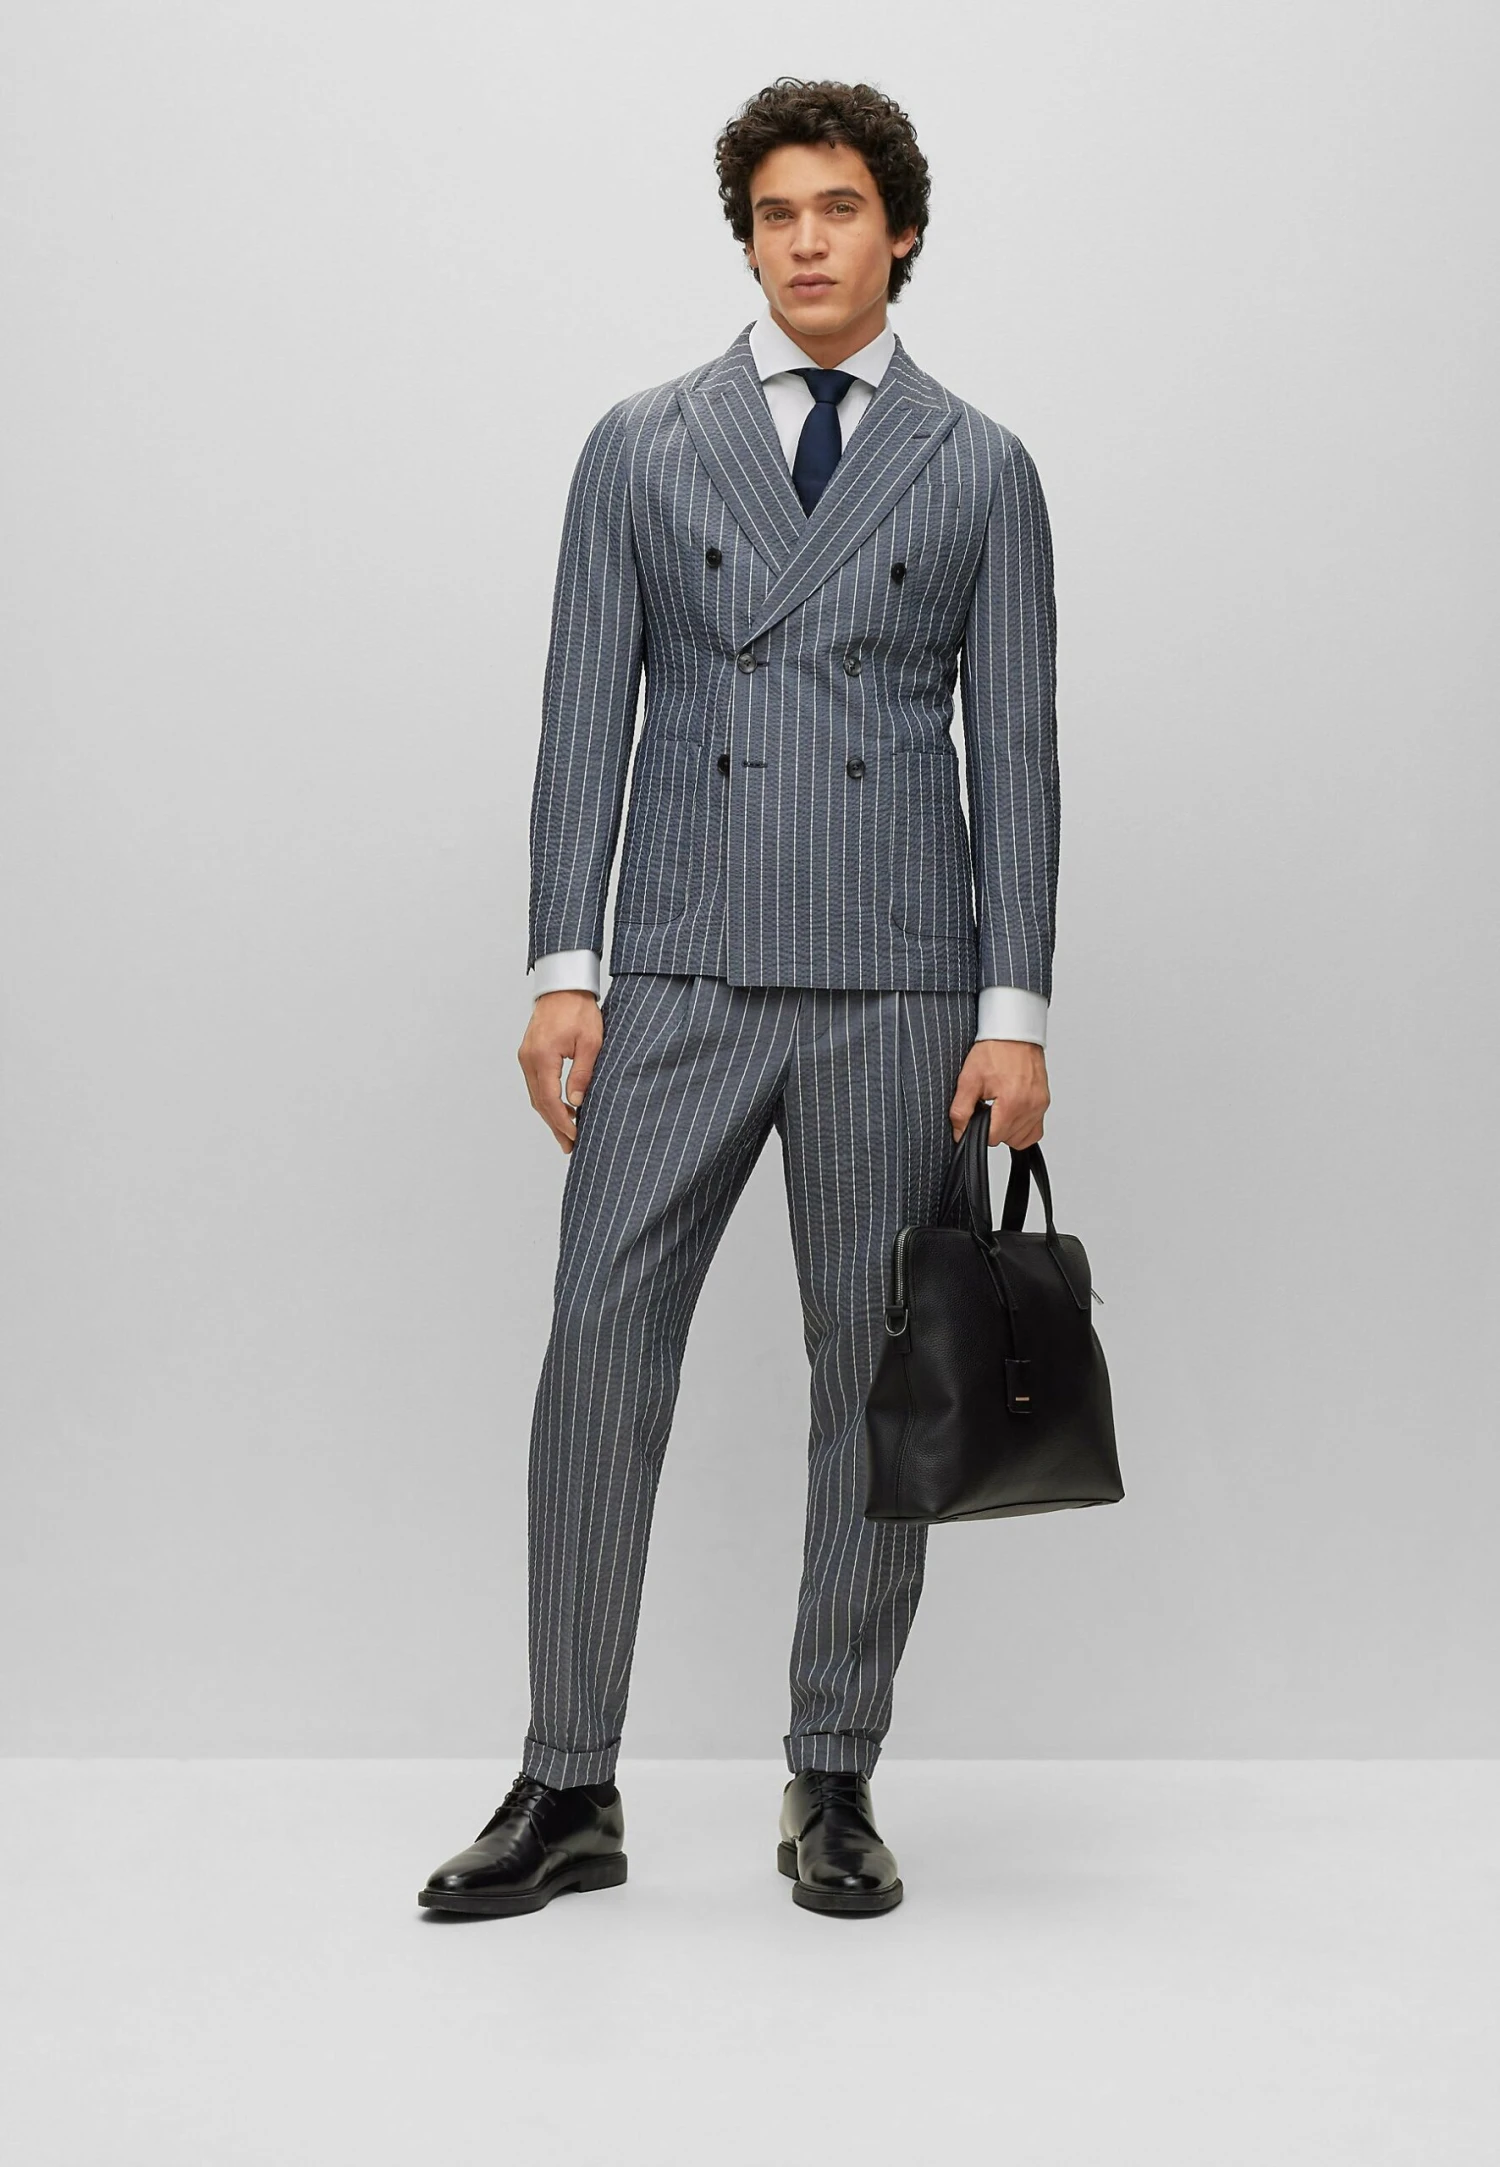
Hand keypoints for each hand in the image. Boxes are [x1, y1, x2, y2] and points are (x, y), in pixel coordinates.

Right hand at [519, 990, 603, 1153]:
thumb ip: (582, 1072)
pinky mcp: (529, 1054)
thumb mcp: (590, 1042)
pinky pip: (536, 1084)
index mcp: (543, 1057)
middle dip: (555, 1126)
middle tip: (569, 1146)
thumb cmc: (579, 1009)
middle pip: (539, 1102)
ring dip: (550, 1115)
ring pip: (535, 1095)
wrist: (563, 986)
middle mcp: (529, 1059)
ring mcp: (526, 1056)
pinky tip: (560, 1109)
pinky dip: (546, 1099)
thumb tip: (576, 1101)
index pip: (550, 1100)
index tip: (575, 1137)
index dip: (563, 1122)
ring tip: (566, 1134)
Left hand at [950, 1040, 1048, 1147]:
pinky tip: (1011, 1113)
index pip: (992, 1138)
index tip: (976, 1114)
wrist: (1014, 1032)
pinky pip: (1035, 1130)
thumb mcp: (969, 1079)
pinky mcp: (1044, 1102)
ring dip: (1007, 1128)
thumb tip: (959, 1133)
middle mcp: (1031, 1106)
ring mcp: (1040, 1105)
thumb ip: (961, 1111)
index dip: (978, 1129)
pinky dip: (1022, 1127)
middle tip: (987, 1105)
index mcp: (1012, 1103)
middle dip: (992, 1126)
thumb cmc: (995, 1049)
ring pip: (1020, 1138)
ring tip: (999, 1105)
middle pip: (1006, 1139)